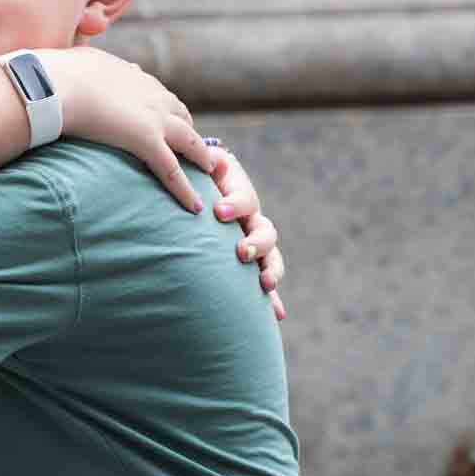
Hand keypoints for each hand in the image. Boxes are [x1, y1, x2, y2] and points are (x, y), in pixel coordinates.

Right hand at [37, 47, 212, 213]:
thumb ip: (88, 65)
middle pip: (181, 115)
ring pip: (189, 141)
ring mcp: (154, 118)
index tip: (168, 119)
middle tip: (194, 146)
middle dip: (189, 130)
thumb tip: (80, 64)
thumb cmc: (58, 73)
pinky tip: (195, 205)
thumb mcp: (78, 61)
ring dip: (201, 156)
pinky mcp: (148, 141)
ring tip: (209, 170)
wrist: (57, 84)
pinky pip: (173, 171)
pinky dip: (186, 189)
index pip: (158, 94)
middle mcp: (152, 95)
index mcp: (134, 77)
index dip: (165, 109)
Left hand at [211, 145, 285, 321]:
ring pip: (272, 257)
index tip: (218, 211)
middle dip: (257, 243)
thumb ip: (201, 160)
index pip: (244, 200)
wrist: (202, 192)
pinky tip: (278, 315)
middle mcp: (251, 221)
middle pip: (266, 232)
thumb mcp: (199, 166)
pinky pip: (264, 283)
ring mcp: (253, 243)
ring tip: (265, 283)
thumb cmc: (197, 177)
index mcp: (240, 196)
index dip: (234, 204)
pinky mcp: (249, 264)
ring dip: (272, 270)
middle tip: (241, 252)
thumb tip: (208, 161)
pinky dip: (272, 300)